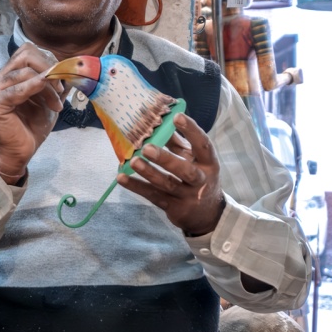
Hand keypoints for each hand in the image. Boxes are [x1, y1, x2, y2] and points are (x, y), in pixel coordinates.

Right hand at [0, 43, 65, 180]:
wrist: (19, 154)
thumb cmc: (31, 129)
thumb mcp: (48, 101)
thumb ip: (54, 83)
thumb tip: (72, 67)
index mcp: (8, 75)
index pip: (28, 52)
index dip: (48, 61)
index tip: (62, 80)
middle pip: (26, 54)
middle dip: (49, 68)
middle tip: (60, 89)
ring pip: (26, 71)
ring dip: (48, 86)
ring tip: (56, 103)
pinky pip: (18, 88)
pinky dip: (37, 89)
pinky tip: (51, 99)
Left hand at [117, 113, 225, 235]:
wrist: (206, 214)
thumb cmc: (198, 177)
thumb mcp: (193, 159)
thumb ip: (178, 142)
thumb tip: (160, 121)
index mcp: (208, 163)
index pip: (203, 145)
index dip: (191, 131)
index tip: (176, 117)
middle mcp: (200, 180)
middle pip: (185, 170)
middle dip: (166, 159)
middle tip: (147, 147)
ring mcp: (187, 196)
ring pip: (167, 184)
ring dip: (148, 173)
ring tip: (133, 161)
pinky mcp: (173, 207)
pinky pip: (153, 196)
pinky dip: (136, 187)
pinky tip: (122, 177)